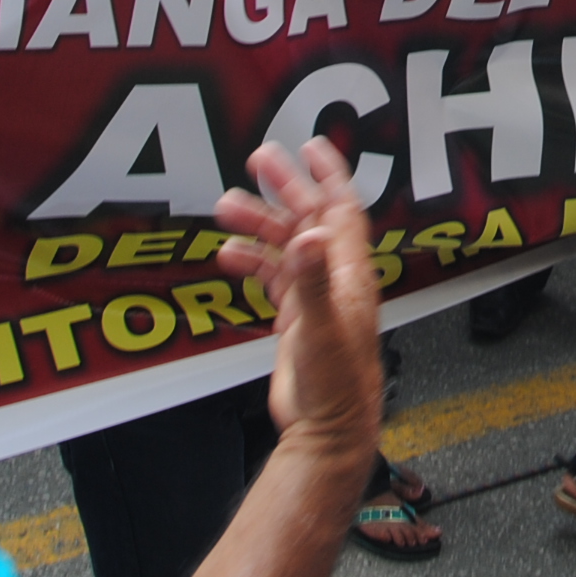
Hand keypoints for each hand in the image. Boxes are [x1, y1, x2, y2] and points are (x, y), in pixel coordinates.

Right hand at [213, 138, 384, 459]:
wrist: (328, 431)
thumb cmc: (336, 385)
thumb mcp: (320, 329)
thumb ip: (311, 282)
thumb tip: (307, 237)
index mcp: (350, 274)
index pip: (343, 210)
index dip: (330, 174)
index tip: (311, 145)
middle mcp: (335, 280)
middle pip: (309, 218)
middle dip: (285, 186)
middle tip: (257, 158)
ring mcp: (316, 299)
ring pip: (285, 247)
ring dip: (259, 224)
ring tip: (225, 208)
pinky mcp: (297, 320)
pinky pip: (273, 278)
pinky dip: (252, 262)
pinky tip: (228, 255)